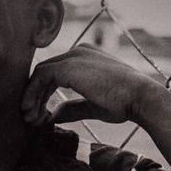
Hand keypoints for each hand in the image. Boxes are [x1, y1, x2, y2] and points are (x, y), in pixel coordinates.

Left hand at [21, 44, 168, 126]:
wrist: (140, 98)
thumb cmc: (124, 103)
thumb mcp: (92, 105)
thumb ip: (72, 108)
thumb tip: (53, 116)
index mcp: (86, 58)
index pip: (55, 74)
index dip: (42, 95)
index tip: (39, 116)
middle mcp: (78, 51)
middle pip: (45, 73)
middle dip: (34, 97)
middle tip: (30, 119)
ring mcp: (74, 56)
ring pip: (41, 74)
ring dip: (31, 98)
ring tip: (30, 119)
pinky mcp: (68, 66)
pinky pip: (41, 76)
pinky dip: (33, 94)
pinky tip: (32, 111)